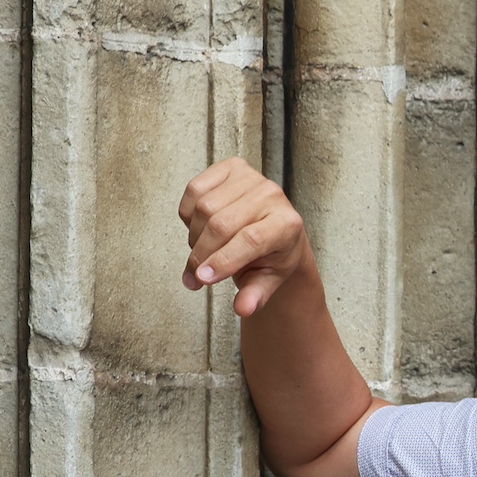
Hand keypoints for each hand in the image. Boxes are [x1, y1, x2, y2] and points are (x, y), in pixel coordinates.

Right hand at [178, 157, 309, 317]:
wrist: (273, 228)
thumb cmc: (272, 256)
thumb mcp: (269, 281)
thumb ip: (256, 295)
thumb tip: (243, 309)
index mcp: (289, 223)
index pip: (251, 240)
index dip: (223, 260)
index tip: (202, 279)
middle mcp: (273, 195)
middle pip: (222, 225)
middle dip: (202, 255)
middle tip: (194, 279)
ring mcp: (251, 177)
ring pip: (204, 208)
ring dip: (194, 237)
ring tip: (202, 253)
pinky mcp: (230, 167)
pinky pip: (194, 190)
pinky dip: (188, 214)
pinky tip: (199, 228)